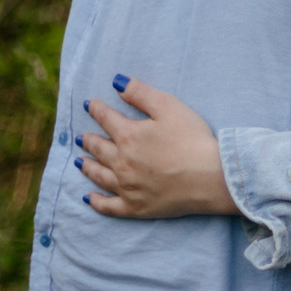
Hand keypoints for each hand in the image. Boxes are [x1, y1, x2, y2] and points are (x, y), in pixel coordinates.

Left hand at [78, 79, 241, 219]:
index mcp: (128, 136)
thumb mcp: (169, 106)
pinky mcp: (136, 207)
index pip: (106, 119)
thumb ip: (140, 93)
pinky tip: (89, 198)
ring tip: (79, 162)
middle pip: (99, 149)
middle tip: (81, 137)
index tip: (89, 105)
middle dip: (89, 140)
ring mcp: (127, 187)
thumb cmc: (193, 139)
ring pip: (99, 176)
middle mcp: (121, 162)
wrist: (211, 177)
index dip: (96, 109)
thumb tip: (117, 82)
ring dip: (88, 167)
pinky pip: (109, 206)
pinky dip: (97, 202)